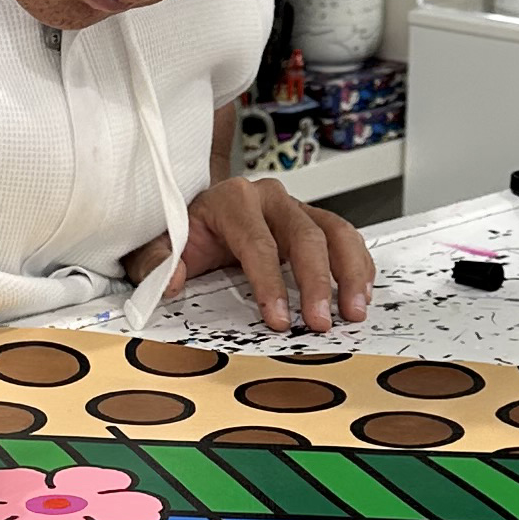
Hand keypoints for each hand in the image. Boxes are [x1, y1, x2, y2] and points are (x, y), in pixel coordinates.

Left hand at [131, 175, 371, 335]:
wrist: (199, 211)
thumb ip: (157, 262)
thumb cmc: (185, 231)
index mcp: (233, 200)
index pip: (258, 243)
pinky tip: (360, 294)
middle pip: (306, 235)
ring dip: (349, 273)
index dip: (270, 283)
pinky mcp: (313, 220)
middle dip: (317, 282)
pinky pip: (345, 237)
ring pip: (336, 231)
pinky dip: (358, 265)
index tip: (278, 319)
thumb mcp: (159, 244)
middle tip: (321, 322)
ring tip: (354, 311)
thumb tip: (171, 282)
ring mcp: (296, 207)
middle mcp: (270, 197)